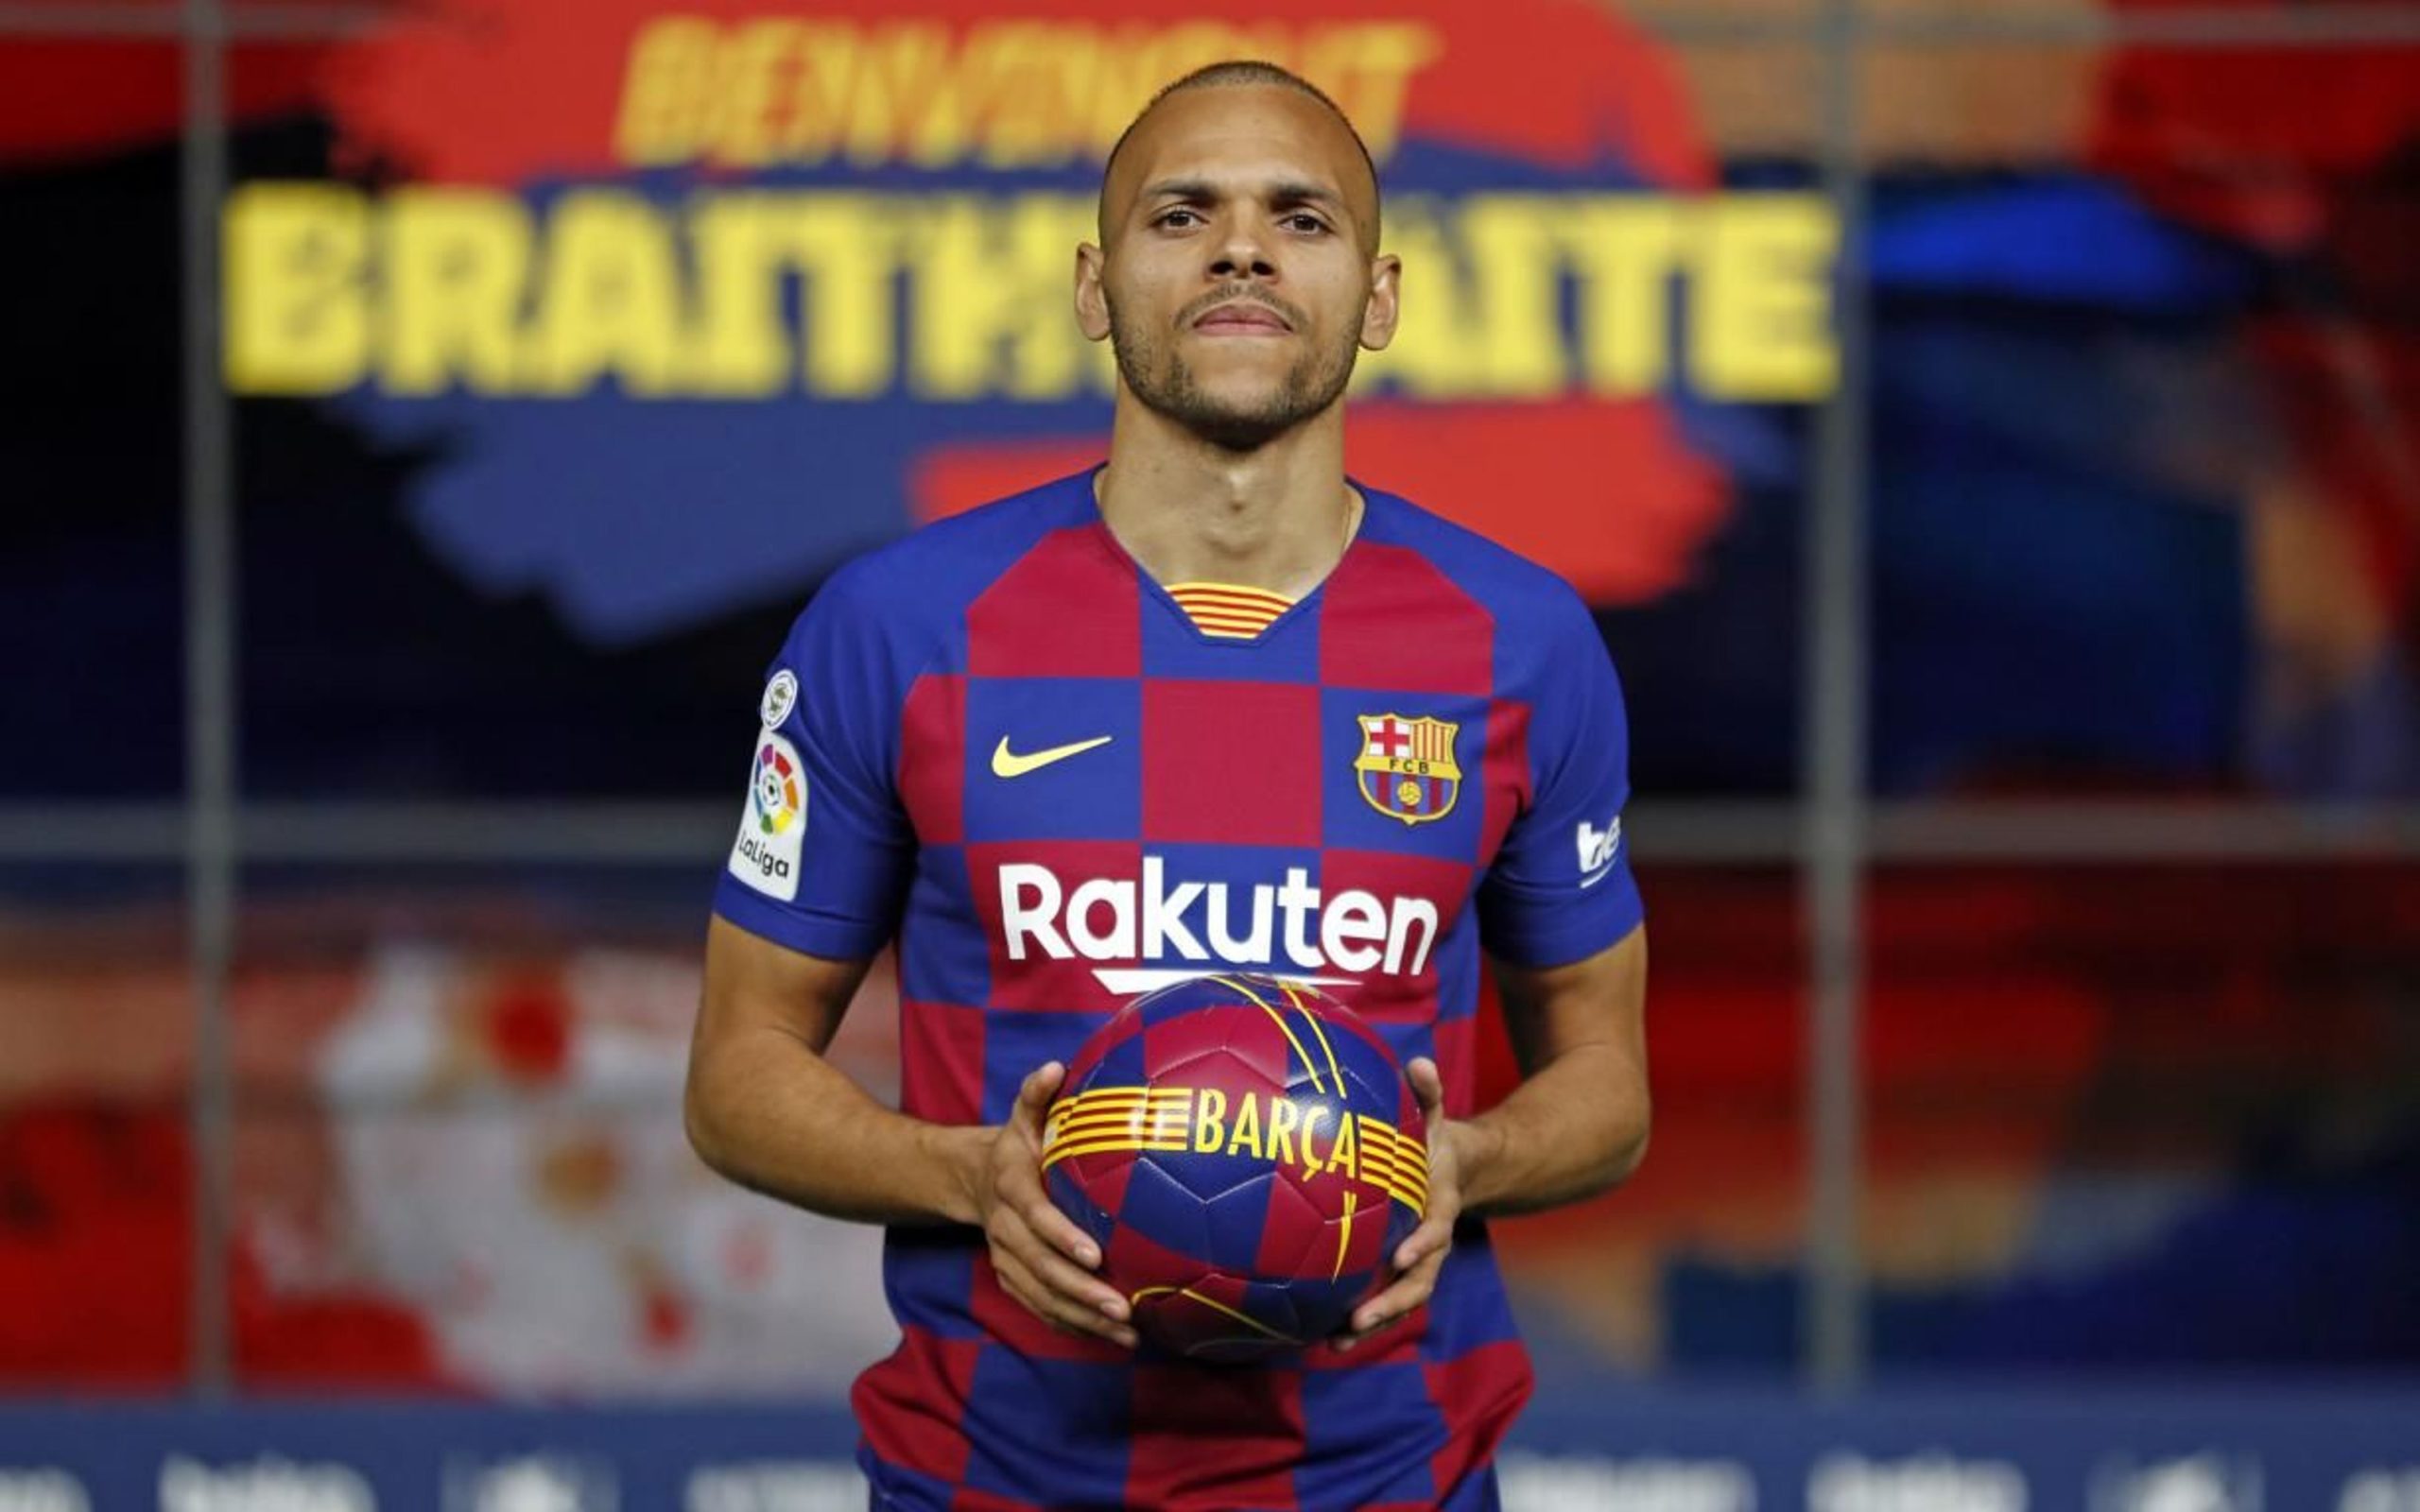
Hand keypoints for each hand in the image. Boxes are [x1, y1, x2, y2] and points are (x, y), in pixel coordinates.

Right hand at [965, 1061, 1137, 1348]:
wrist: (975, 1179)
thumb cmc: (1019, 1144)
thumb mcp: (1024, 1115)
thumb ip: (1038, 1093)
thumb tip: (1057, 1066)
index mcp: (1010, 1188)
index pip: (1035, 1216)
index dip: (1061, 1236)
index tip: (1096, 1254)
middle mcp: (1003, 1229)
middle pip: (1039, 1267)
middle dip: (1080, 1291)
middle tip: (1122, 1308)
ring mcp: (1006, 1258)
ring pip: (1041, 1296)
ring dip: (1082, 1318)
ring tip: (1126, 1333)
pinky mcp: (1013, 1278)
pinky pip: (1040, 1308)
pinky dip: (1072, 1326)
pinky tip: (1110, 1339)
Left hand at [1333, 1055, 1458, 1351]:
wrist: (1451, 1172)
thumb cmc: (1431, 1140)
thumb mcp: (1432, 1115)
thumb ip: (1428, 1092)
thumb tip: (1419, 1061)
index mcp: (1438, 1207)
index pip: (1435, 1229)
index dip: (1422, 1243)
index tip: (1402, 1254)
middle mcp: (1429, 1242)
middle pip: (1418, 1282)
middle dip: (1392, 1303)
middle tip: (1361, 1318)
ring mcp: (1413, 1262)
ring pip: (1398, 1301)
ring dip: (1372, 1322)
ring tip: (1337, 1341)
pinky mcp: (1393, 1273)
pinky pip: (1377, 1300)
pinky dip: (1355, 1321)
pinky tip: (1321, 1337)